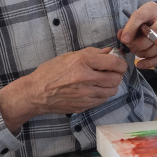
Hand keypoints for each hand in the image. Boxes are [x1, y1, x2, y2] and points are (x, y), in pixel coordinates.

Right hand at [0, 47, 126, 132]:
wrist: (36, 93)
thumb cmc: (51, 72)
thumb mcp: (70, 56)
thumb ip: (93, 53)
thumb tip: (110, 51)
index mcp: (82, 62)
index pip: (114, 62)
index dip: (120, 63)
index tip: (119, 63)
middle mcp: (86, 78)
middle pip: (116, 78)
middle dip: (117, 74)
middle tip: (111, 72)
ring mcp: (86, 94)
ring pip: (112, 90)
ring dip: (111, 85)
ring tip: (102, 81)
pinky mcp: (85, 105)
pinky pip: (103, 99)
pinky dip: (103, 94)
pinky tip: (94, 89)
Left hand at [119, 2, 156, 68]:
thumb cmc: (146, 23)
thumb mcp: (136, 22)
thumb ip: (128, 29)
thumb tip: (123, 38)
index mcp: (152, 9)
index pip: (141, 16)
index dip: (131, 28)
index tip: (124, 40)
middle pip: (155, 32)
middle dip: (141, 44)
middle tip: (132, 49)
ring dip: (147, 53)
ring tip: (138, 54)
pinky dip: (151, 62)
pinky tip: (142, 64)